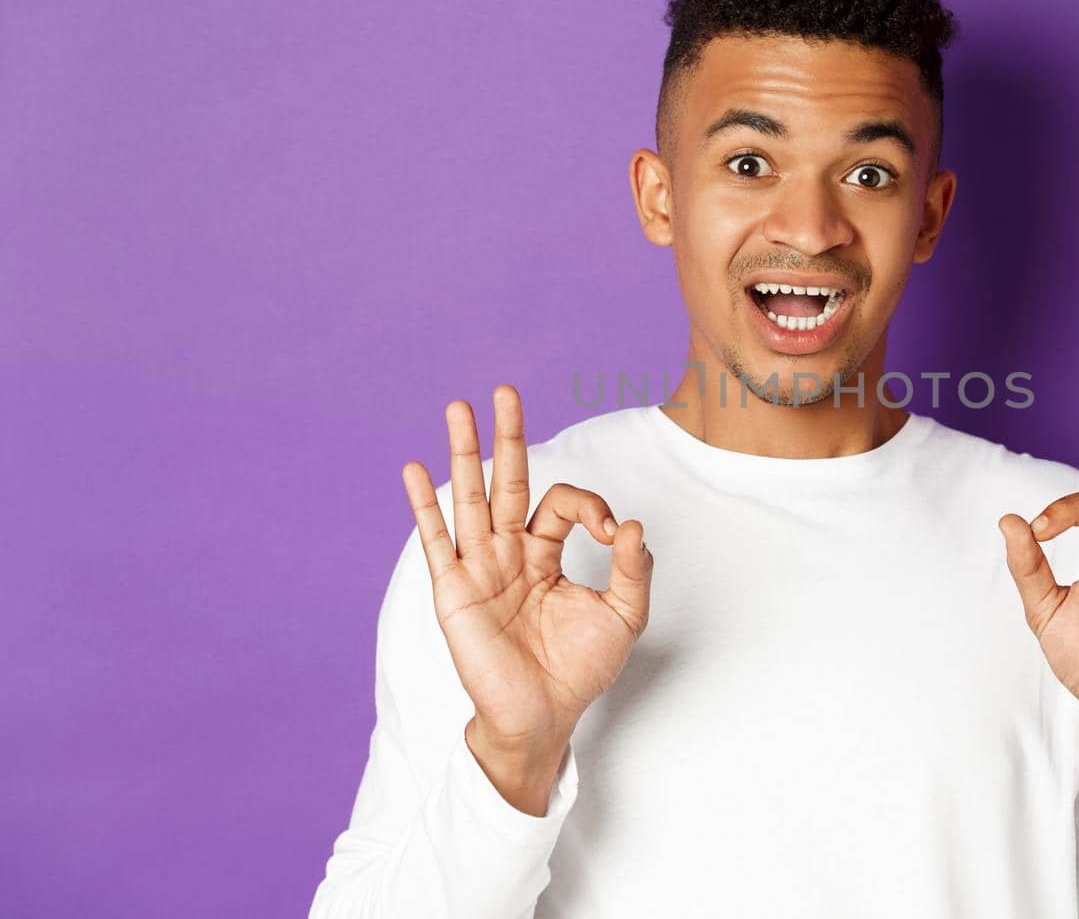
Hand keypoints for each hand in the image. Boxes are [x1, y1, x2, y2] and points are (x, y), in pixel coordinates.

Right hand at [401, 384, 653, 811]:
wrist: (542, 718)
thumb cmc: (579, 670)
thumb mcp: (623, 616)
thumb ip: (633, 571)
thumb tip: (633, 526)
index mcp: (545, 554)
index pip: (563, 505)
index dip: (592, 509)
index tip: (613, 535)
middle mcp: (509, 553)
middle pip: (507, 482)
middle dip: (507, 437)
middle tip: (505, 391)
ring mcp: (479, 568)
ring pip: (471, 499)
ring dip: (464, 453)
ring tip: (457, 408)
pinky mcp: (455, 591)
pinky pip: (437, 541)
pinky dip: (425, 505)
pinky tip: (414, 470)